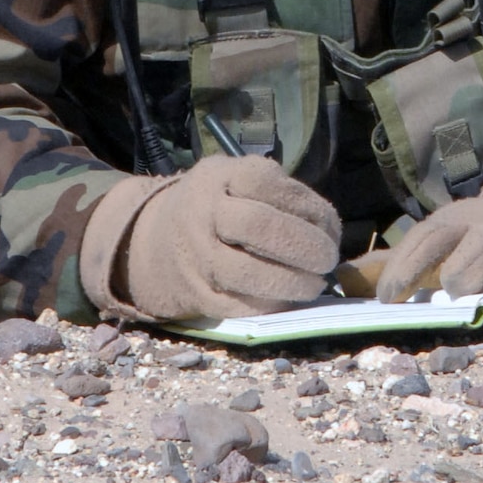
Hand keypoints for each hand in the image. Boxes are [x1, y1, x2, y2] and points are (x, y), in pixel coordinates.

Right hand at [82, 154, 340, 321]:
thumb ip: (280, 192)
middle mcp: (203, 213)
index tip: (327, 223)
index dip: (304, 204)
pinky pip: (238, 306)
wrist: (154, 243)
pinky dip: (271, 304)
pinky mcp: (197, 295)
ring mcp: (197, 256)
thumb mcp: (238, 179)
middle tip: (328, 258)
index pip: (265, 182)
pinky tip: (290, 298)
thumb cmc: (217, 206)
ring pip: (246, 273)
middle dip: (303, 244)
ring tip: (315, 283)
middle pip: (258, 226)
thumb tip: (328, 230)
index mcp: (218, 177)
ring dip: (291, 282)